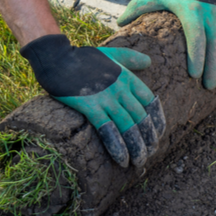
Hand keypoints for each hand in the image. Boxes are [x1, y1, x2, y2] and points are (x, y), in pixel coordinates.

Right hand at [21, 34, 165, 167]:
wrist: (57, 59)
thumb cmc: (82, 57)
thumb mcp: (111, 54)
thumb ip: (130, 58)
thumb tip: (149, 62)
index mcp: (127, 77)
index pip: (150, 101)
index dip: (156, 120)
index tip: (158, 134)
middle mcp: (120, 88)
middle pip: (141, 118)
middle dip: (148, 139)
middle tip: (149, 154)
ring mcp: (105, 98)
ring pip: (128, 126)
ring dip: (136, 148)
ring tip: (139, 162)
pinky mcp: (90, 106)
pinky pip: (108, 130)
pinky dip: (117, 146)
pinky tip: (121, 159)